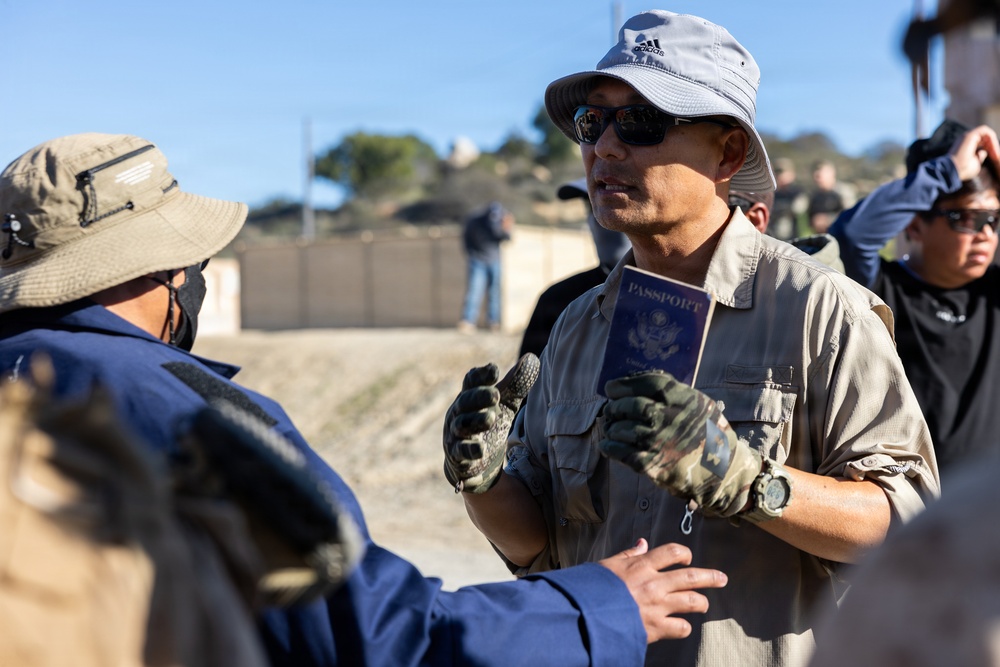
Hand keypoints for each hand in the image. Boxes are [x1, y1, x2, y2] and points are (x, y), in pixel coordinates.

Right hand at [442, 353, 538, 492]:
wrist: (476, 462)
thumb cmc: (489, 425)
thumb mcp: (505, 404)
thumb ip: (516, 384)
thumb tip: (532, 358)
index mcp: (469, 396)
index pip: (470, 381)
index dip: (480, 375)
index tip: (494, 369)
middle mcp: (458, 413)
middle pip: (465, 401)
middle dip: (479, 397)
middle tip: (496, 395)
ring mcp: (455, 434)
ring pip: (461, 425)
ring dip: (475, 421)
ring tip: (491, 418)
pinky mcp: (457, 456)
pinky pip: (461, 451)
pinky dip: (470, 450)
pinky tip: (481, 450)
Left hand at [599, 371, 760, 517]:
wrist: (723, 472)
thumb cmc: (707, 434)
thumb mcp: (699, 404)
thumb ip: (671, 391)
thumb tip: (634, 382)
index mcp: (683, 399)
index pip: (647, 383)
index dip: (624, 384)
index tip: (611, 389)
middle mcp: (669, 418)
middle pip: (629, 406)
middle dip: (615, 408)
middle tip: (610, 411)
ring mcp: (658, 441)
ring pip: (621, 429)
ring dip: (612, 428)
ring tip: (611, 428)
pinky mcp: (651, 464)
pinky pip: (620, 451)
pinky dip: (609, 446)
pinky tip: (608, 444)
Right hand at [599, 538, 726, 643]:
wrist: (586, 614)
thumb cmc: (593, 588)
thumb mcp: (608, 564)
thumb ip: (628, 554)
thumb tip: (642, 543)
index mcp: (642, 565)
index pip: (673, 552)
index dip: (684, 554)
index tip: (687, 558)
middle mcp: (654, 584)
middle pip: (691, 577)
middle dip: (710, 577)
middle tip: (722, 578)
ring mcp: (657, 607)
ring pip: (692, 601)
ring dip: (701, 602)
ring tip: (703, 604)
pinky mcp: (656, 628)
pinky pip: (681, 627)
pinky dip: (683, 626)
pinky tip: (681, 625)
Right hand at [949, 125, 999, 180]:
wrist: (952, 171)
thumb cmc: (963, 170)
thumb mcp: (975, 164)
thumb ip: (980, 156)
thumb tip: (984, 152)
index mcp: (967, 145)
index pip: (983, 142)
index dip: (991, 148)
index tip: (996, 158)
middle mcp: (966, 139)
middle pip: (985, 137)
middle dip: (994, 146)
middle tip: (997, 156)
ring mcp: (967, 136)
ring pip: (986, 133)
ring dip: (993, 142)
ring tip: (996, 153)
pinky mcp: (970, 135)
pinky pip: (985, 131)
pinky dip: (992, 138)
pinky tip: (993, 148)